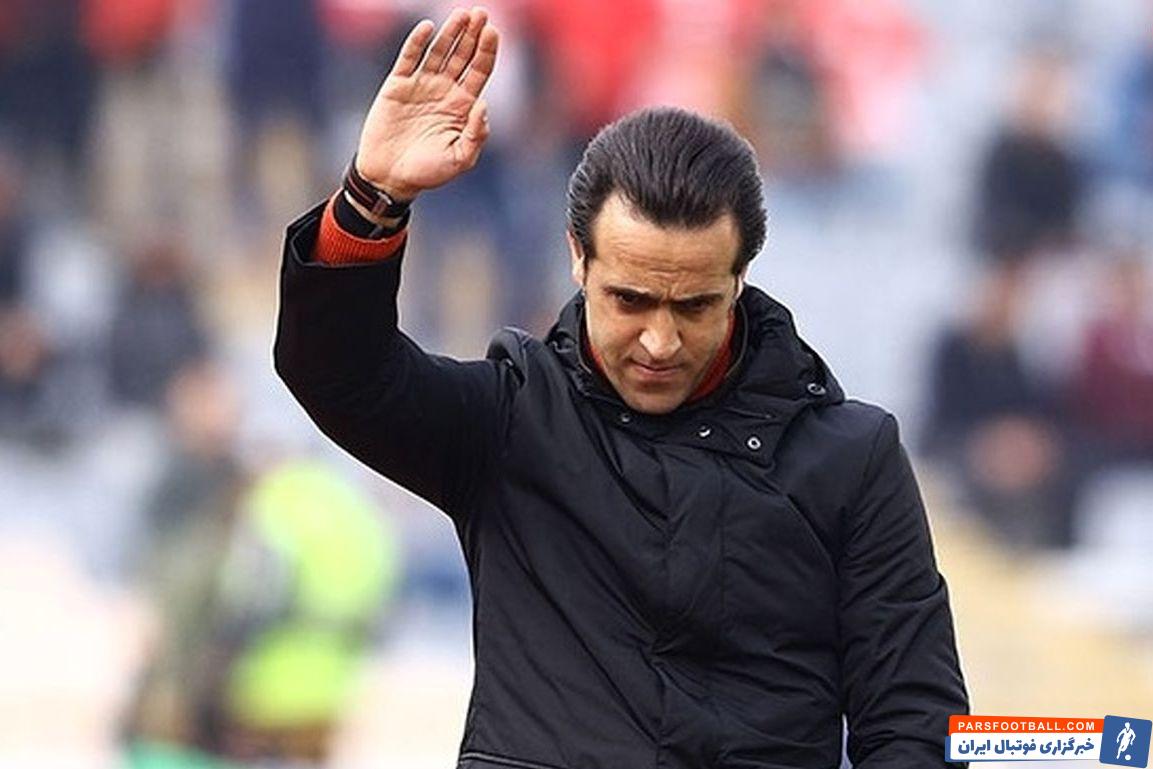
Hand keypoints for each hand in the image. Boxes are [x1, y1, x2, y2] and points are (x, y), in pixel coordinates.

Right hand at [354, 7, 499, 201]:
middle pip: (463, 56)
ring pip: (439, 51)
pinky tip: (428, 28)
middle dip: (473, 35)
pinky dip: (417, 43)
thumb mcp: (460, 159)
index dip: (487, 51)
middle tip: (482, 13)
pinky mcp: (397, 86)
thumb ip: (476, 135)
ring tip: (462, 14)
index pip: (479, 71)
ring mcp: (421, 85)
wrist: (390, 177)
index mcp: (462, 106)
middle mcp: (444, 91)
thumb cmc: (428, 172)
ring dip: (450, 33)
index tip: (493, 31)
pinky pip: (408, 59)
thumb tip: (484, 105)